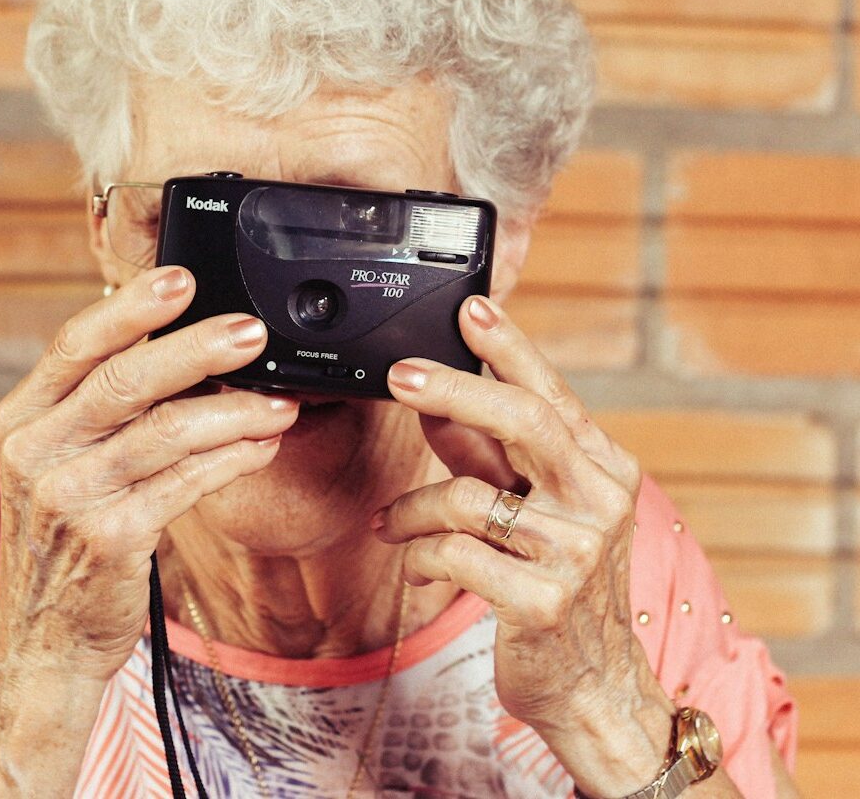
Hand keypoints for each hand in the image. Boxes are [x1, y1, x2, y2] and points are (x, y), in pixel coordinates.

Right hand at [0, 266, 297, 682]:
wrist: (45, 637)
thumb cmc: (66, 534)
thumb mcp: (62, 461)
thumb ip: (104, 407)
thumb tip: (189, 345)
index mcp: (22, 417)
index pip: (76, 344)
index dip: (131, 307)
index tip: (182, 277)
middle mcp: (35, 451)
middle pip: (126, 379)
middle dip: (198, 348)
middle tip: (252, 331)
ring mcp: (69, 497)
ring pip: (167, 431)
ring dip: (236, 412)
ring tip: (280, 401)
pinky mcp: (109, 538)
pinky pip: (187, 483)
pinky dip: (233, 458)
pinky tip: (262, 445)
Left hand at [373, 294, 674, 793]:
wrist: (595, 685)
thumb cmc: (558, 584)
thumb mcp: (531, 508)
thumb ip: (487, 455)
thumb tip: (436, 402)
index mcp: (603, 468)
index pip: (551, 393)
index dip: (509, 347)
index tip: (471, 308)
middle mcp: (599, 501)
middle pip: (522, 420)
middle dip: (454, 389)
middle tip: (399, 375)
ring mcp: (576, 553)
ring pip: (467, 496)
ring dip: (412, 509)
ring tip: (392, 523)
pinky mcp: (543, 601)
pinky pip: (453, 553)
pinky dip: (419, 556)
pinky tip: (415, 566)